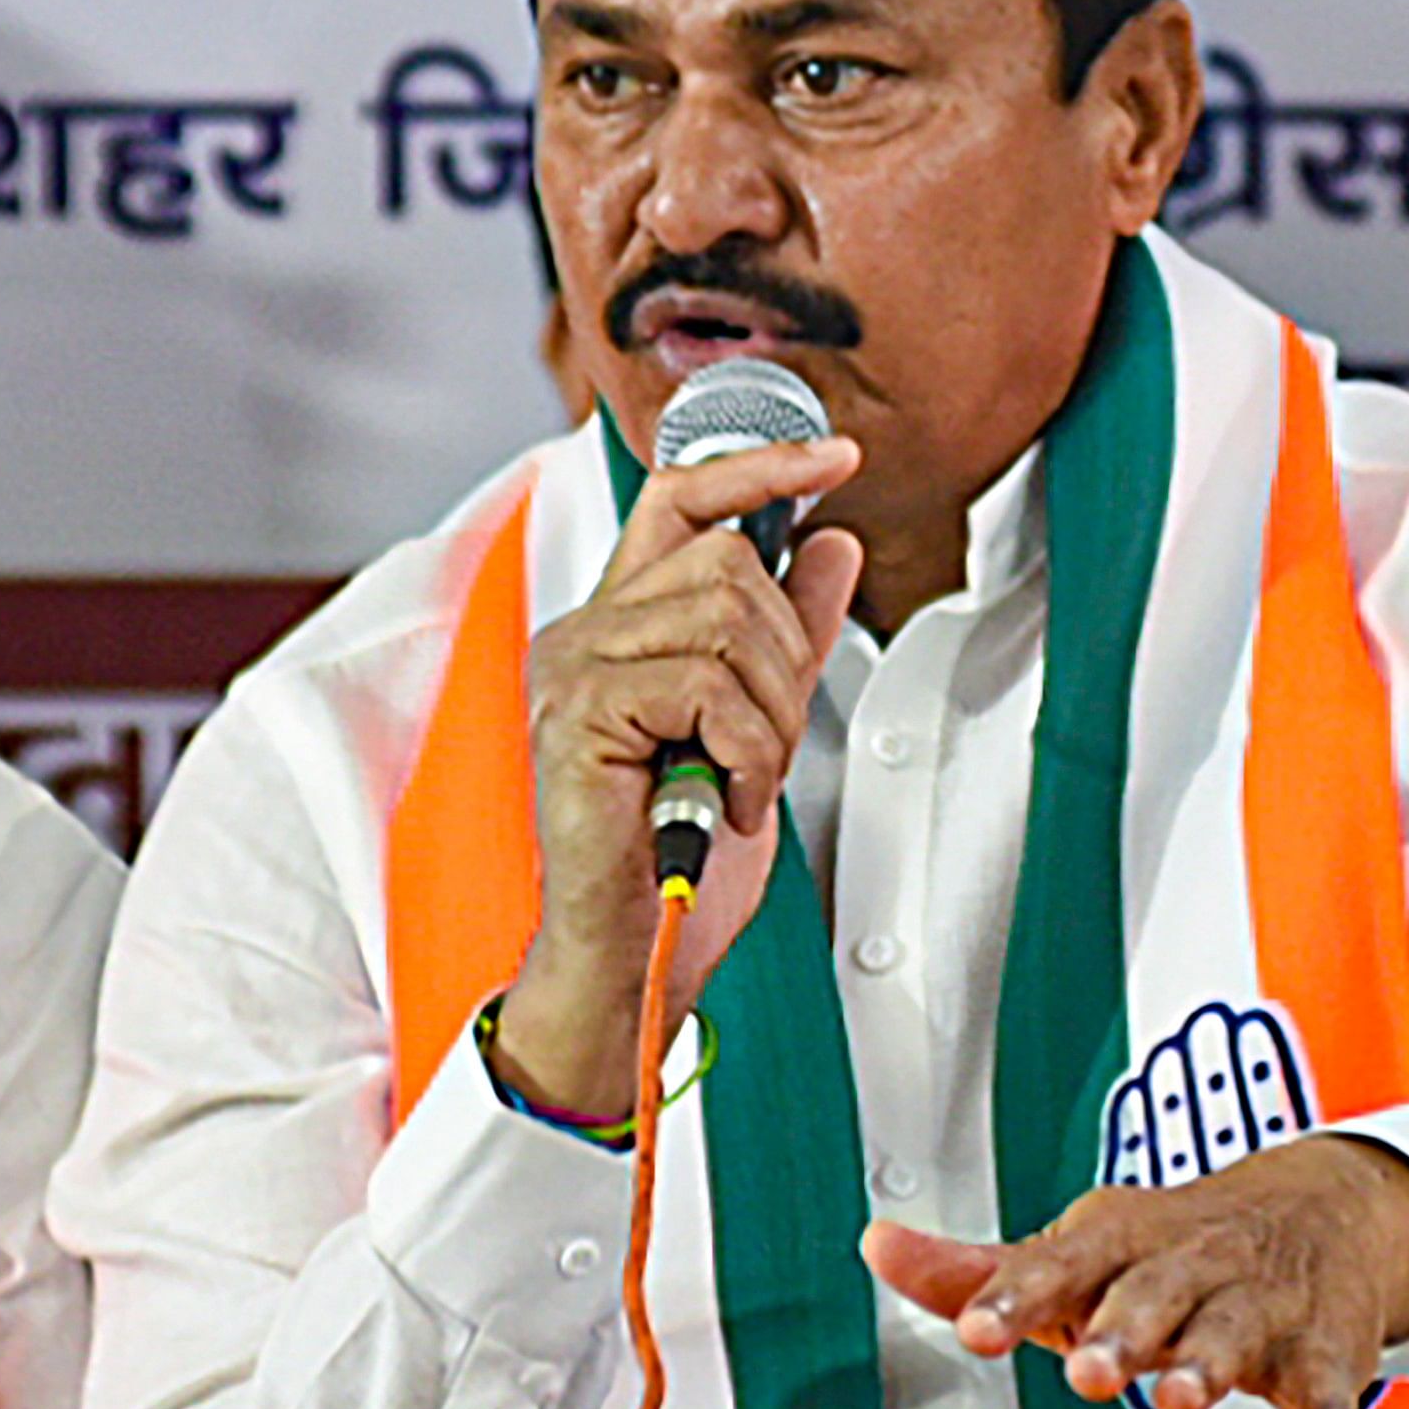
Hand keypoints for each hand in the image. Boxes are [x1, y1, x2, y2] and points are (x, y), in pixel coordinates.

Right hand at [485, 434, 862, 1120]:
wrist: (636, 953)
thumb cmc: (678, 856)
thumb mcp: (758, 725)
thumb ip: (790, 633)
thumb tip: (831, 542)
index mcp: (619, 625)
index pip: (681, 500)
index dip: (758, 466)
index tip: (836, 455)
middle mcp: (584, 633)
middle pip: (727, 566)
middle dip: (787, 658)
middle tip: (767, 743)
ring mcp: (571, 670)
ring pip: (726, 622)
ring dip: (768, 717)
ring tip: (742, 780)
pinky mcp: (576, 715)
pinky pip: (705, 687)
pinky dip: (744, 751)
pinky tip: (724, 799)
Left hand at [859, 1136, 1408, 1408]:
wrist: (1318, 1206)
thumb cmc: (1170, 1246)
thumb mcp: (1078, 1250)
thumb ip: (981, 1271)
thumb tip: (879, 1247)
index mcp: (1115, 1241)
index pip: (1055, 1265)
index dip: (1012, 1296)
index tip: (975, 1330)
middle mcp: (1183, 1266)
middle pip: (1147, 1296)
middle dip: (1118, 1333)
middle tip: (1087, 1371)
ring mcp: (1254, 1304)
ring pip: (1230, 1332)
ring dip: (1207, 1365)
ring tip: (1182, 1399)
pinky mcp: (1320, 1346)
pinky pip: (1327, 1378)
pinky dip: (1329, 1406)